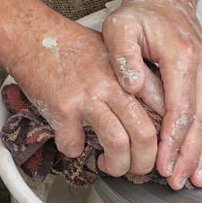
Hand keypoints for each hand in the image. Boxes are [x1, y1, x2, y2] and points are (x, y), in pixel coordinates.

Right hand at [9, 25, 165, 176]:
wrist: (33, 35)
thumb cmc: (75, 45)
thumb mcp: (116, 51)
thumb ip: (136, 76)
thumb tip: (156, 107)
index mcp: (131, 73)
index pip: (163, 109)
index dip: (168, 136)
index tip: (162, 148)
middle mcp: (113, 86)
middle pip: (145, 134)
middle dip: (146, 162)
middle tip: (139, 168)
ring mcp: (88, 98)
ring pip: (117, 144)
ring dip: (117, 166)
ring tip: (112, 165)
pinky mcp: (62, 109)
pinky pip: (74, 145)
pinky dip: (75, 151)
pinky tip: (75, 144)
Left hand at [102, 0, 201, 189]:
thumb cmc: (140, 13)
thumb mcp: (119, 25)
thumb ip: (123, 55)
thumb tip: (133, 88)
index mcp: (181, 55)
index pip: (180, 108)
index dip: (172, 141)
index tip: (162, 165)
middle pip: (200, 119)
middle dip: (189, 154)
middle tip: (177, 181)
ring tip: (196, 179)